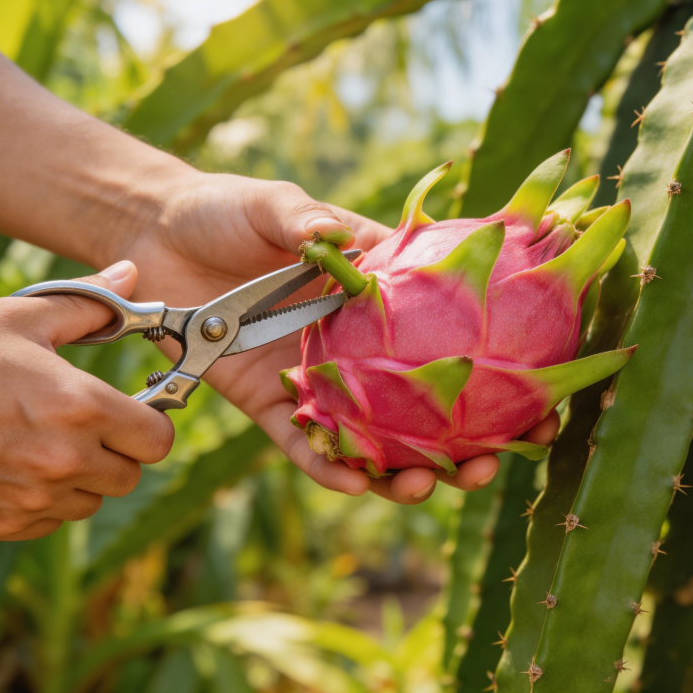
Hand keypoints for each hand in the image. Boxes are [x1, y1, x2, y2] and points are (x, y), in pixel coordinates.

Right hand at [0, 263, 173, 540]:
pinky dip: (48, 500)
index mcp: (81, 407)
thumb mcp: (19, 318)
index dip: (153, 422)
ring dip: (85, 477)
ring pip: (92, 500)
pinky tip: (19, 466)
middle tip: (93, 425)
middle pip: (131, 473)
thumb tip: (131, 275)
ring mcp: (32, 499)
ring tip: (49, 442)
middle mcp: (64, 461)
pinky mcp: (2, 525)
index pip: (158, 438)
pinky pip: (52, 520)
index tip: (137, 410)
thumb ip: (89, 303)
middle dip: (121, 450)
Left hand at [121, 172, 559, 502]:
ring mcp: (312, 376)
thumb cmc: (226, 208)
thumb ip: (310, 221)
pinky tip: (351, 484)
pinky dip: (324, 466)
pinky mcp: (266, 399)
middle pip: (416, 402)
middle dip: (455, 441)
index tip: (533, 402)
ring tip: (420, 487)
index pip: (444, 333)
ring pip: (366, 435)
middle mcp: (352, 343)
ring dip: (395, 469)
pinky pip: (299, 442)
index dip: (490, 367)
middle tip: (486, 465)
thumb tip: (352, 239)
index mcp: (370, 296)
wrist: (158, 232)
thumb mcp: (276, 204)